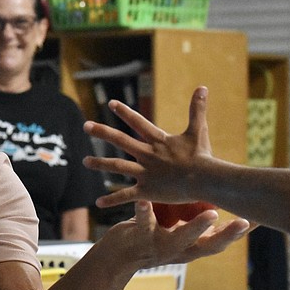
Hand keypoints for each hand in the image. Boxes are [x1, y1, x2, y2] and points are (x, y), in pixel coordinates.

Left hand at [83, 86, 213, 208]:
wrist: (204, 179)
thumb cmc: (202, 156)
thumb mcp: (198, 130)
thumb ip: (197, 109)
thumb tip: (203, 86)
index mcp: (158, 141)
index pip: (138, 122)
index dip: (125, 112)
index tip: (111, 103)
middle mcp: (148, 155)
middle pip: (121, 140)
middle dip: (102, 132)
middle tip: (85, 125)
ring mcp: (146, 173)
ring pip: (118, 167)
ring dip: (100, 164)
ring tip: (85, 162)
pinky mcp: (147, 191)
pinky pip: (126, 196)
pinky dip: (112, 200)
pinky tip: (98, 203)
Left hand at [117, 200, 249, 267]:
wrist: (116, 258)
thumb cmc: (152, 239)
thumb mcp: (180, 236)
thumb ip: (200, 226)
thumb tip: (223, 204)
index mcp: (191, 248)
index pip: (222, 242)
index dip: (241, 233)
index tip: (261, 219)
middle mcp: (179, 251)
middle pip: (208, 246)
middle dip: (227, 235)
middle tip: (244, 222)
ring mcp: (160, 246)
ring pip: (180, 238)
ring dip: (196, 227)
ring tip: (211, 215)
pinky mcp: (139, 238)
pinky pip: (143, 223)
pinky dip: (144, 211)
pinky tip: (144, 200)